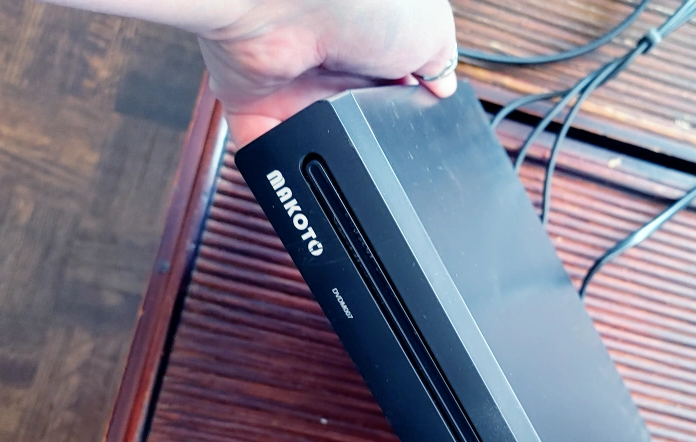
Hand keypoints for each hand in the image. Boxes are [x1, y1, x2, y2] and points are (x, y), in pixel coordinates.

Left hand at [198, 0, 458, 144]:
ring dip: (324, 156)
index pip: (388, 91)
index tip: (415, 135)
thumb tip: (445, 86)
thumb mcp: (431, 29)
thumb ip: (440, 62)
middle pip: (349, 123)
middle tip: (380, 149)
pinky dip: (276, 166)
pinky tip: (298, 171)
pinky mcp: (251, 102)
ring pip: (308, 142)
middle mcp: (327, 62)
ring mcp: (289, 84)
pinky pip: (262, 148)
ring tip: (343, 155)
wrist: (293, 0)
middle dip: (364, 143)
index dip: (402, 117)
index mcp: (370, 44)